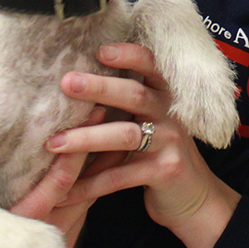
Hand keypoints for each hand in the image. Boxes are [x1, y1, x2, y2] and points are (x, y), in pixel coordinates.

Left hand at [50, 44, 240, 247]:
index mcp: (164, 95)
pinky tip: (64, 193)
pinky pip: (120, 177)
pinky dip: (90, 184)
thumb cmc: (160, 152)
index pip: (150, 65)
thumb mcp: (151, 121)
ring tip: (53, 143)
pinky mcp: (165, 172)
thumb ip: (126, 102)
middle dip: (99, 87)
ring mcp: (170, 142)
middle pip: (134, 94)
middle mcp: (170, 113)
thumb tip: (75, 81)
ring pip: (124, 135)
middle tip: (66, 82)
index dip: (128, 55)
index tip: (99, 49)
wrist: (195, 197)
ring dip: (86, 138)